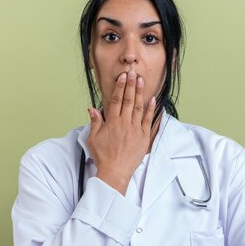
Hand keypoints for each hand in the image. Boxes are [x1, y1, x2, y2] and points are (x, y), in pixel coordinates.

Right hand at [87, 70, 155, 194]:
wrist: (115, 172)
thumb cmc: (103, 157)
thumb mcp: (93, 139)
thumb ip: (95, 122)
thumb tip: (92, 108)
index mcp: (112, 123)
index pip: (116, 100)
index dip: (120, 87)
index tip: (123, 77)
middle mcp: (125, 123)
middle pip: (128, 100)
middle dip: (131, 85)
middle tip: (133, 73)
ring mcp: (135, 130)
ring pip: (138, 107)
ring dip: (140, 93)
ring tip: (142, 81)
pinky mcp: (144, 137)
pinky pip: (148, 120)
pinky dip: (151, 109)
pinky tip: (152, 100)